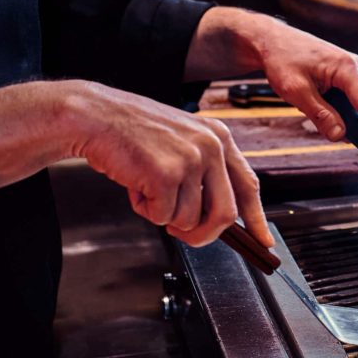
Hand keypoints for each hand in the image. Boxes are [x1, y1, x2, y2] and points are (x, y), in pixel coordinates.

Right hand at [65, 82, 272, 247]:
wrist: (95, 116)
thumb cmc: (134, 133)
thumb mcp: (182, 143)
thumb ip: (204, 174)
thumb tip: (218, 217)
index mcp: (219, 138)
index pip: (248, 186)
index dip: (257, 219)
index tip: (263, 241)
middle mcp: (211, 147)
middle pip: (225, 214)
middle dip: (204, 235)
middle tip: (183, 235)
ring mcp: (190, 160)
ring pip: (189, 219)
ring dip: (164, 215)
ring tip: (147, 188)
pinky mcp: (166, 174)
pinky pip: (162, 216)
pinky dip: (145, 210)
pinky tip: (135, 186)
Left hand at [184, 7, 357, 150]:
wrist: (273, 41)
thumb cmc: (283, 60)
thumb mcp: (296, 91)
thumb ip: (320, 115)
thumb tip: (340, 136)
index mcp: (347, 68)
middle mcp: (355, 69)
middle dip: (356, 129)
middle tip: (340, 139)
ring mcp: (352, 74)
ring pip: (355, 109)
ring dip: (340, 119)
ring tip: (311, 107)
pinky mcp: (346, 79)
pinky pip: (348, 104)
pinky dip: (336, 112)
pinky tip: (316, 104)